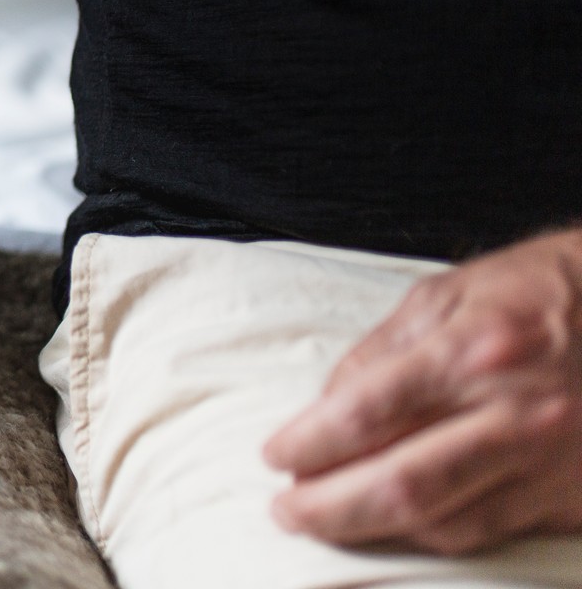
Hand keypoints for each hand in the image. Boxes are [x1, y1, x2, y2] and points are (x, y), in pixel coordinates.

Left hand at [264, 229, 581, 553]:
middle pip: (400, 484)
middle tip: (286, 509)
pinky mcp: (571, 497)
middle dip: (328, 506)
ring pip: (443, 521)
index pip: (366, 414)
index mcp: (473, 353)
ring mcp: (549, 463)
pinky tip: (396, 525)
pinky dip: (431, 533)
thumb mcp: (447, 295)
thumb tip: (327, 407)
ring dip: (372, 531)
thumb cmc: (537, 293)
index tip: (274, 454)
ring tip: (325, 520)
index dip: (309, 444)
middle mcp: (515, 415)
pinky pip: (489, 531)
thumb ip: (381, 350)